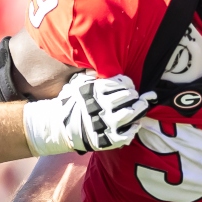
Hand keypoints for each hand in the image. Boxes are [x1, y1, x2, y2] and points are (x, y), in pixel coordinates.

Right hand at [23, 71, 155, 154]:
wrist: (59, 127)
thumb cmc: (72, 102)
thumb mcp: (78, 83)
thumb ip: (91, 74)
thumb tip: (100, 63)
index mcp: (96, 91)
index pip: (120, 82)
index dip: (127, 82)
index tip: (128, 84)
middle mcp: (102, 106)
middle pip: (128, 96)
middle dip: (134, 94)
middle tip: (135, 95)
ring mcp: (106, 123)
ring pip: (132, 113)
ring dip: (140, 108)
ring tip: (141, 105)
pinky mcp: (108, 139)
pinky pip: (128, 133)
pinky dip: (134, 127)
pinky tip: (135, 123)